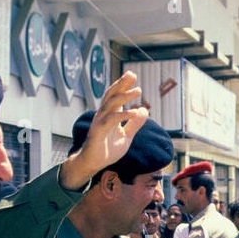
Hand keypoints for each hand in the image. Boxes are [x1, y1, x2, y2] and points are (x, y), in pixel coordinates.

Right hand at [59, 72, 147, 190]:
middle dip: (122, 84)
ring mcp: (100, 122)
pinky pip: (111, 120)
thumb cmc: (107, 150)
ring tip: (138, 91)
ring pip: (111, 104)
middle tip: (132, 74)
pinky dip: (123, 115)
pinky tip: (134, 112)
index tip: (132, 75)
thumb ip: (134, 124)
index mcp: (110, 114)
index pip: (116, 96)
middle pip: (112, 95)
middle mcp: (103, 115)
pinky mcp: (98, 131)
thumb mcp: (126, 137)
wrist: (93, 164)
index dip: (123, 85)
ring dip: (125, 96)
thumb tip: (145, 111)